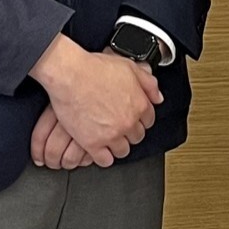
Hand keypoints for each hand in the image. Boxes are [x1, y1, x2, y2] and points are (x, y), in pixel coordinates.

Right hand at [28, 34, 162, 167]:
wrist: (70, 75)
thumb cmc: (95, 69)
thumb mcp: (130, 67)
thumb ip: (148, 83)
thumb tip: (158, 97)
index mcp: (139, 105)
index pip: (149, 121)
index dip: (140, 119)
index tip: (133, 119)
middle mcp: (128, 122)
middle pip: (137, 137)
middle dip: (130, 132)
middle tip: (119, 127)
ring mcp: (111, 134)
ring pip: (123, 150)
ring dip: (118, 146)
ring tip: (110, 139)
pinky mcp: (92, 143)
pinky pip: (105, 160)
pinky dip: (104, 158)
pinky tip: (100, 150)